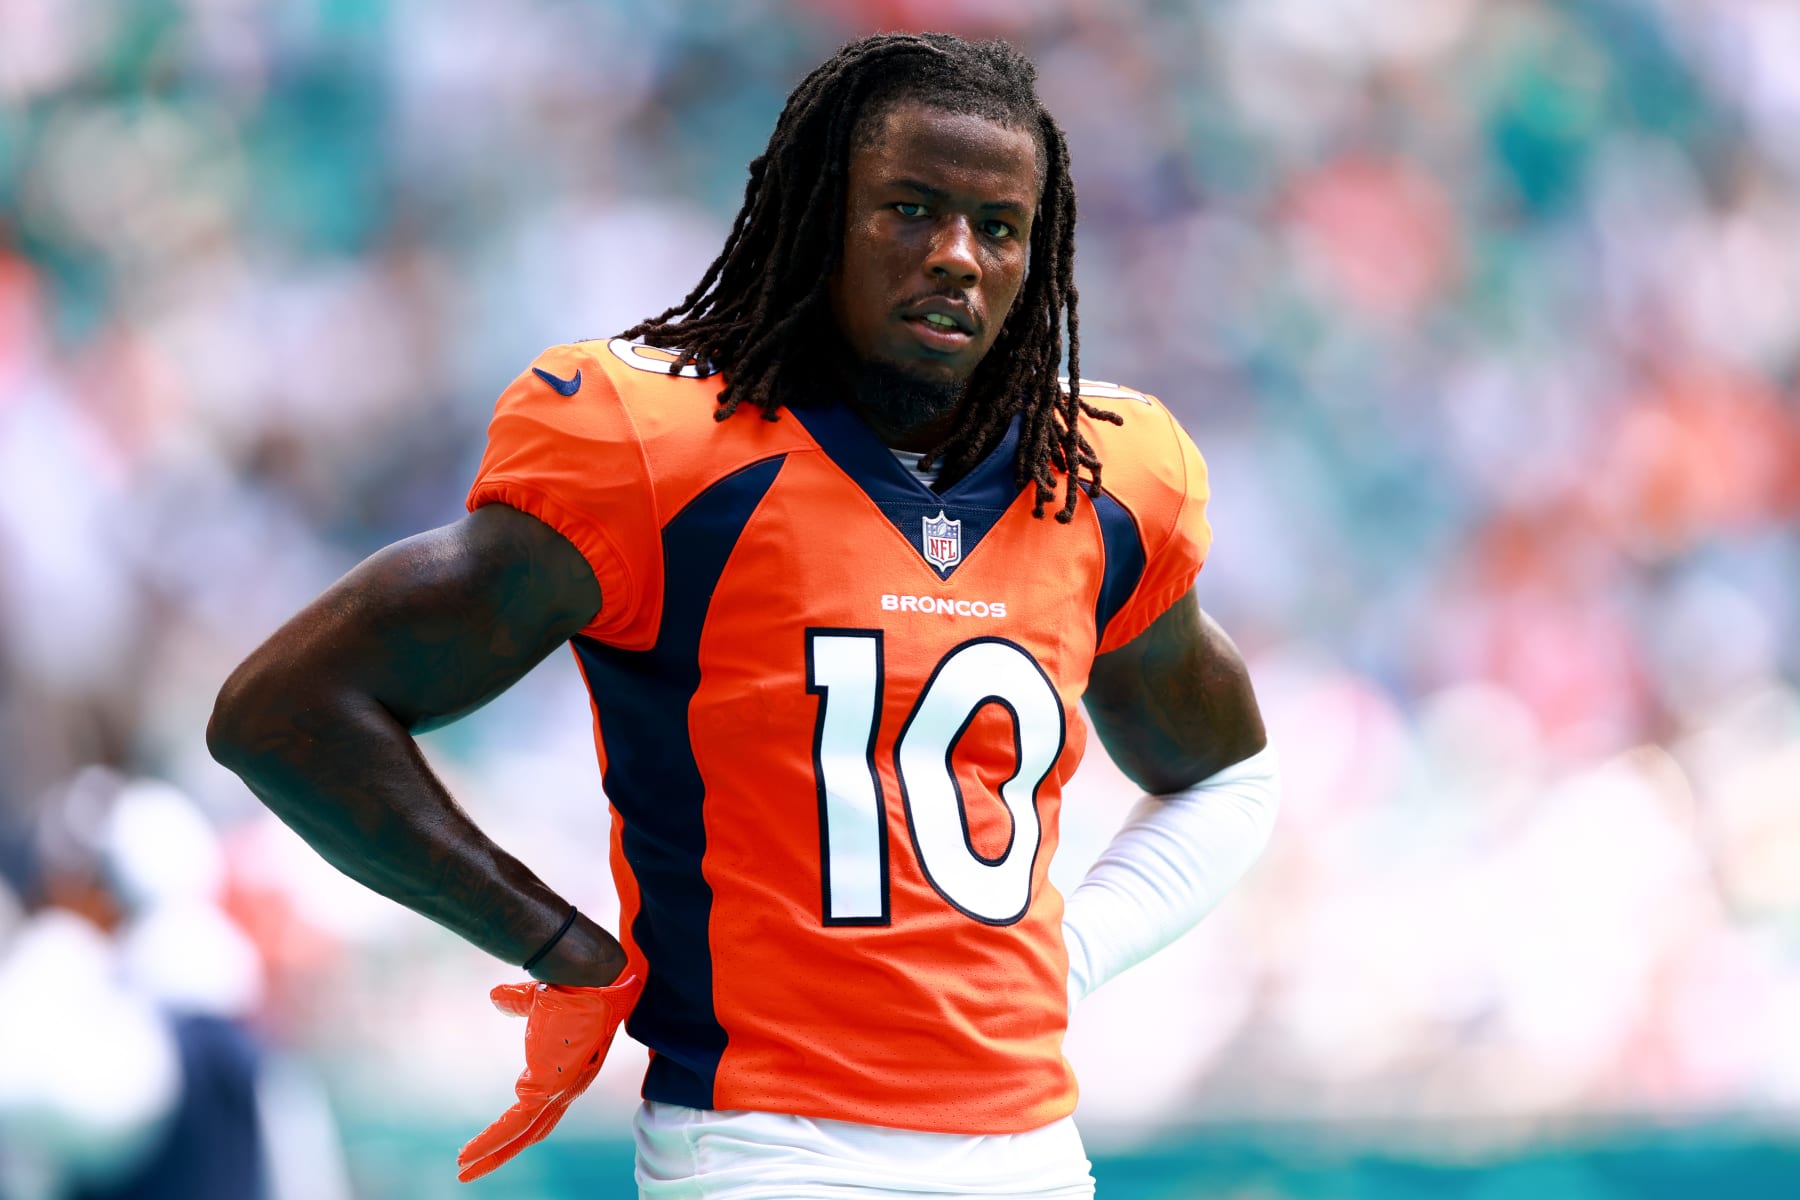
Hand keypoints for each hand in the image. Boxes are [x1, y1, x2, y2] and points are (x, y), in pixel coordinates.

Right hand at [456, 973, 643, 1182]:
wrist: (591, 976)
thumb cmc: (575, 985)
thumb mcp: (538, 999)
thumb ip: (518, 1003)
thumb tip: (498, 998)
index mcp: (565, 1071)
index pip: (538, 1111)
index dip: (513, 1128)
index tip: (488, 1139)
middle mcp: (566, 1087)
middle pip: (531, 1132)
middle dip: (500, 1153)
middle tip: (469, 1170)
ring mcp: (560, 1089)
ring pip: (522, 1133)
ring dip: (491, 1153)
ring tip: (463, 1168)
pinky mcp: (551, 1085)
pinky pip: (518, 1122)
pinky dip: (492, 1140)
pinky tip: (471, 1152)